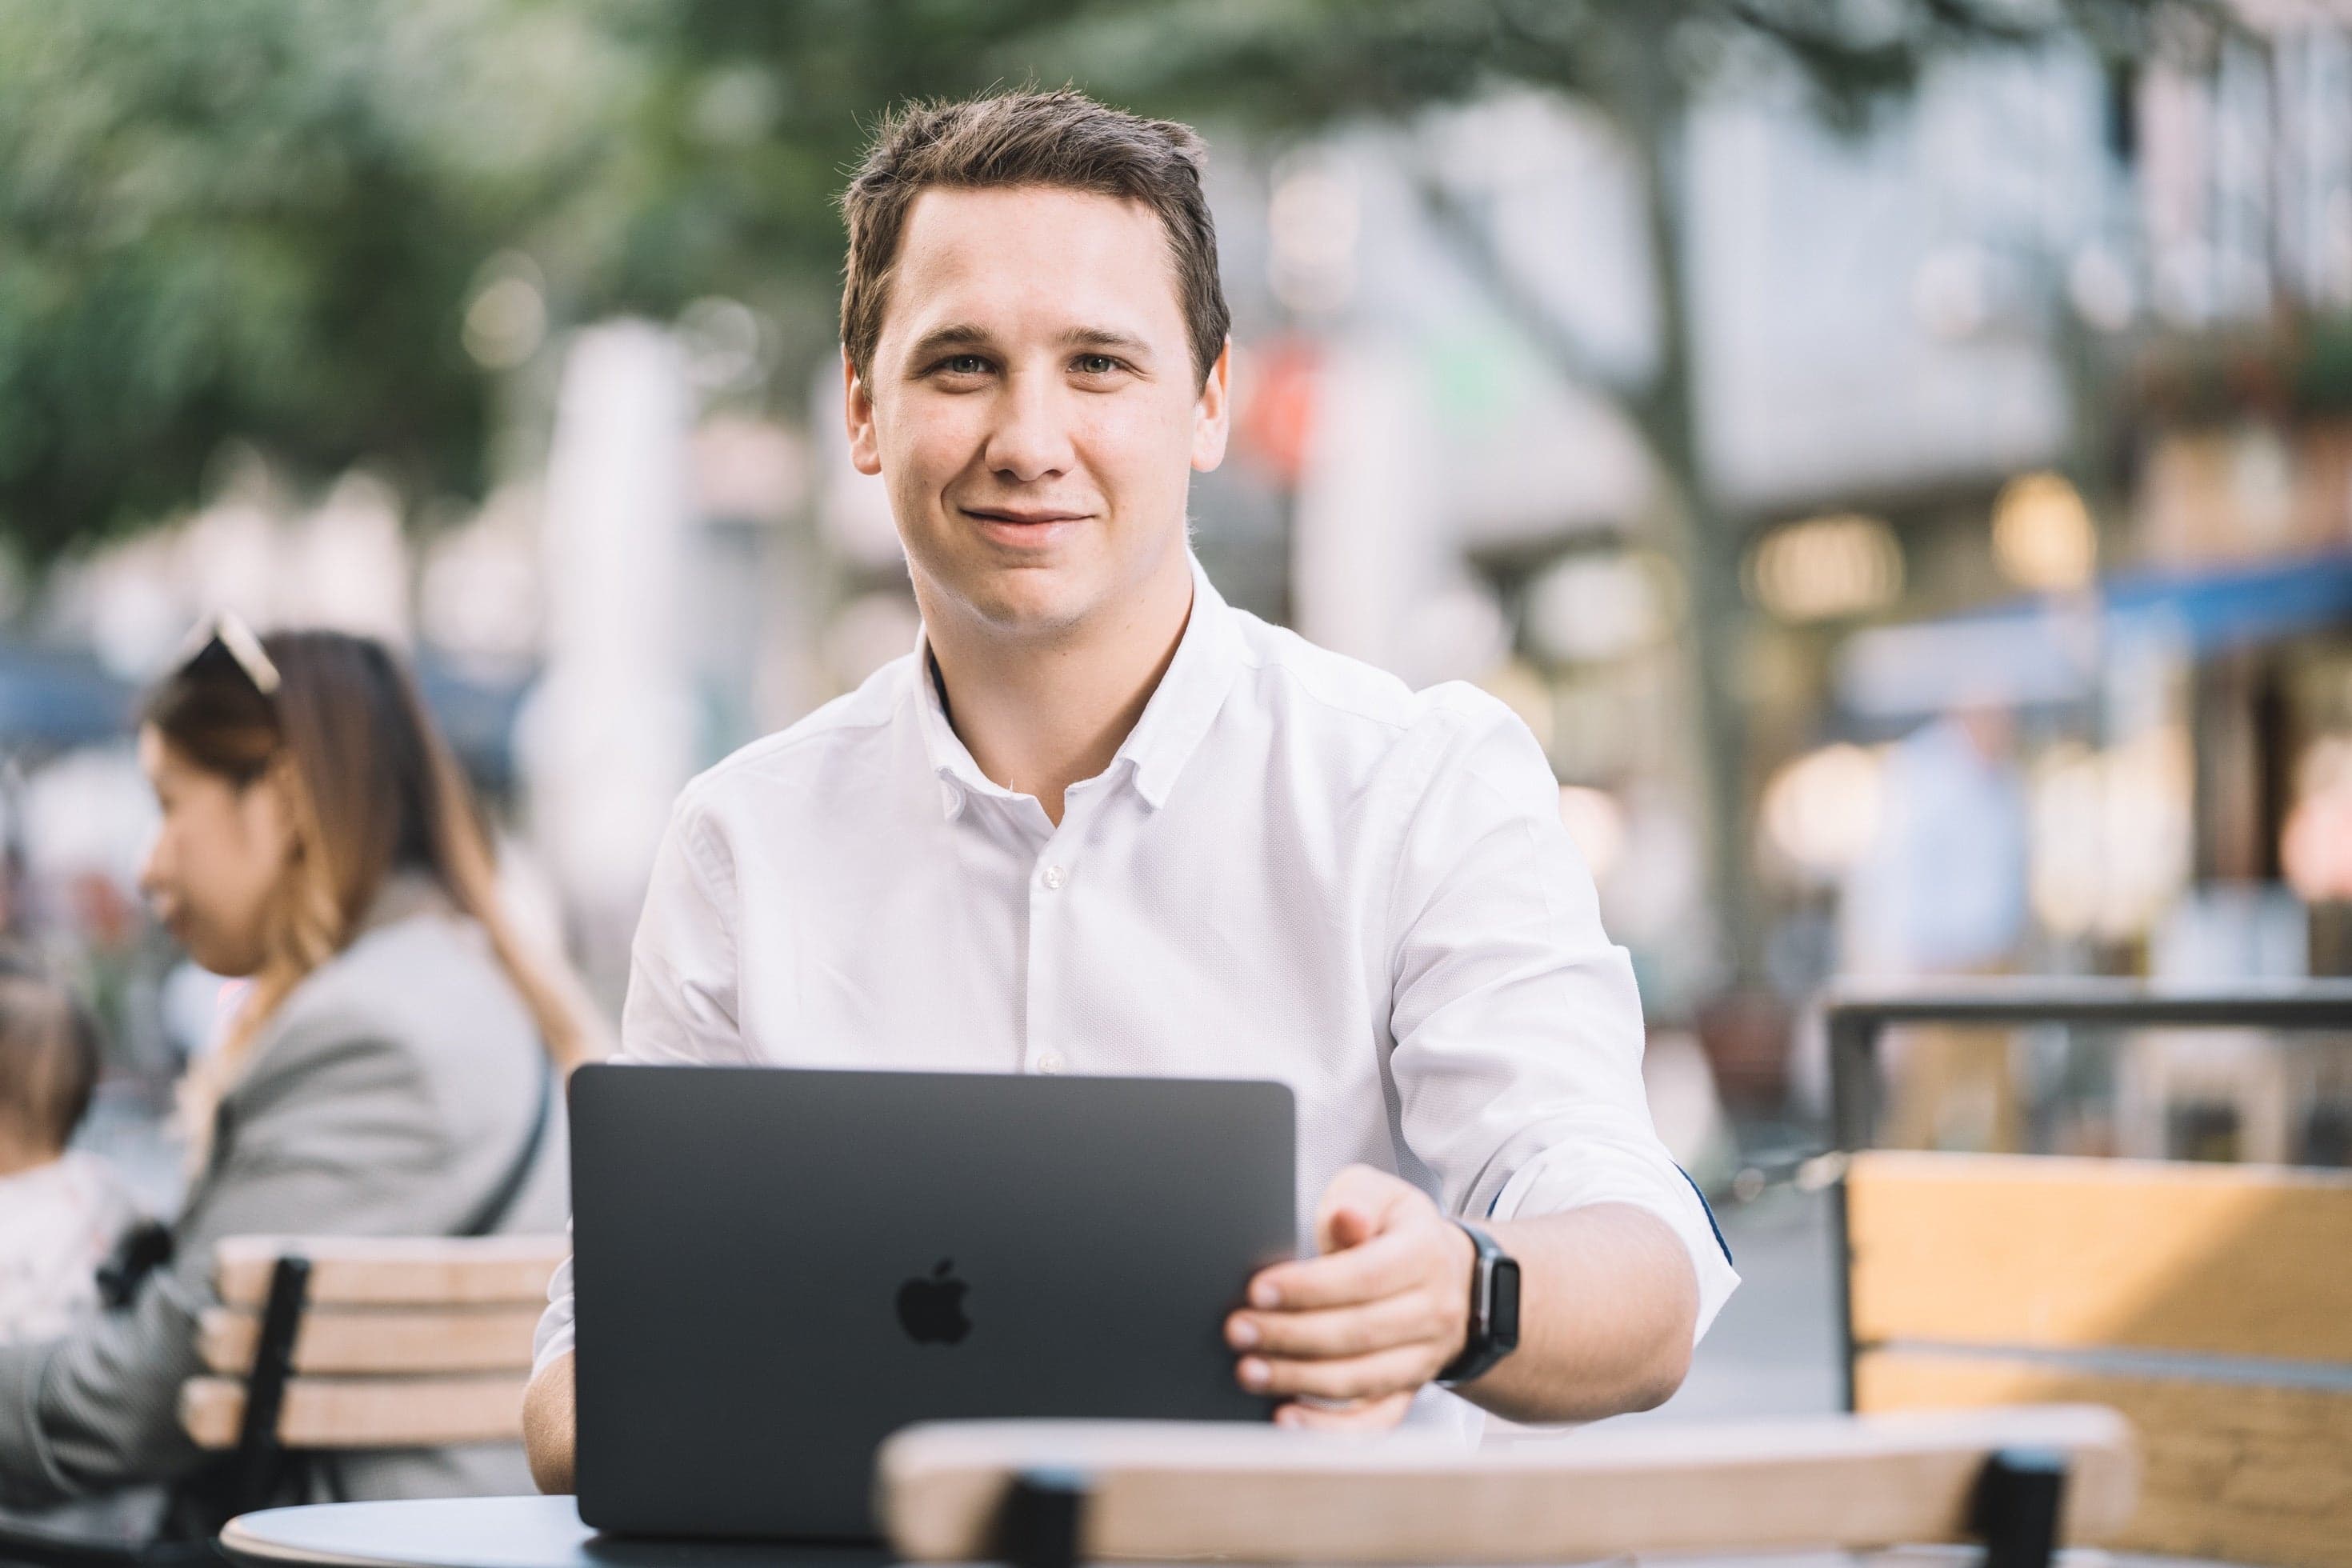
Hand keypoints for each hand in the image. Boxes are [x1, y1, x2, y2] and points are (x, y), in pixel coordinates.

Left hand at [1226, 1164, 1475, 1429]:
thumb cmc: (1394, 1230)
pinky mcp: (1409, 1391)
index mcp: (1424, 1255)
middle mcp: (1432, 1312)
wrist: (1448, 1275)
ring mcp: (1424, 1358)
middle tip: (1237, 1331)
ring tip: (1249, 1372)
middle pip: (1358, 1333)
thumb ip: (1356, 1201)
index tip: (1258, 1291)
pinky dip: (1330, 1428)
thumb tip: (1345, 1218)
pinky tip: (1286, 1419)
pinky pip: (1374, 1421)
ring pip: (1362, 1380)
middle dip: (1291, 1336)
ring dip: (1300, 1380)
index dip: (1309, 1288)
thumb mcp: (1380, 1195)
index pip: (1365, 1277)